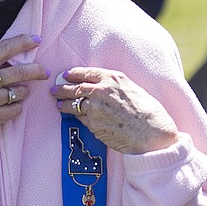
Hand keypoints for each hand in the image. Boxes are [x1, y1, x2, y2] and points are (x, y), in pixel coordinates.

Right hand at [0, 30, 47, 151]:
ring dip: (23, 90)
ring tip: (18, 91)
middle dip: (37, 70)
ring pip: (20, 91)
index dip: (24, 42)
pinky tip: (10, 105)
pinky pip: (16, 109)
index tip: (36, 40)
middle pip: (21, 71)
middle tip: (44, 71)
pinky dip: (17, 106)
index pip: (5, 48)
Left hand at [53, 67, 179, 153]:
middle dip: (62, 88)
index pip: (86, 73)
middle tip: (55, 90)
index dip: (73, 74)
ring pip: (72, 104)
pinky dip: (75, 116)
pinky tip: (72, 116)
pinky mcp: (93, 124)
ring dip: (63, 104)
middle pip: (74, 87)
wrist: (151, 133)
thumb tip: (105, 88)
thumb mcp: (134, 89)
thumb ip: (117, 86)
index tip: (66, 75)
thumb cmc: (148, 112)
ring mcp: (95, 108)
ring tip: (58, 104)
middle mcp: (101, 90)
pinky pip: (79, 118)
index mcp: (113, 78)